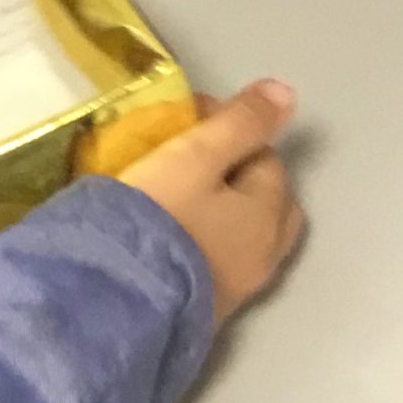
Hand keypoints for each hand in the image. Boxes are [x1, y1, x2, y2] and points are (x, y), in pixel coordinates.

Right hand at [122, 81, 303, 323]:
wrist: (115, 304)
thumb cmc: (156, 220)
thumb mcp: (194, 158)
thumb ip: (239, 123)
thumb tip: (287, 92)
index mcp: (267, 211)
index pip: (263, 155)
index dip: (229, 130)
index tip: (183, 121)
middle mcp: (264, 253)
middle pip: (266, 202)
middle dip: (238, 176)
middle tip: (188, 161)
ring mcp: (237, 288)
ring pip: (244, 235)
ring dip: (223, 213)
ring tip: (177, 199)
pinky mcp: (206, 311)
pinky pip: (217, 264)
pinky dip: (205, 243)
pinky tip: (170, 239)